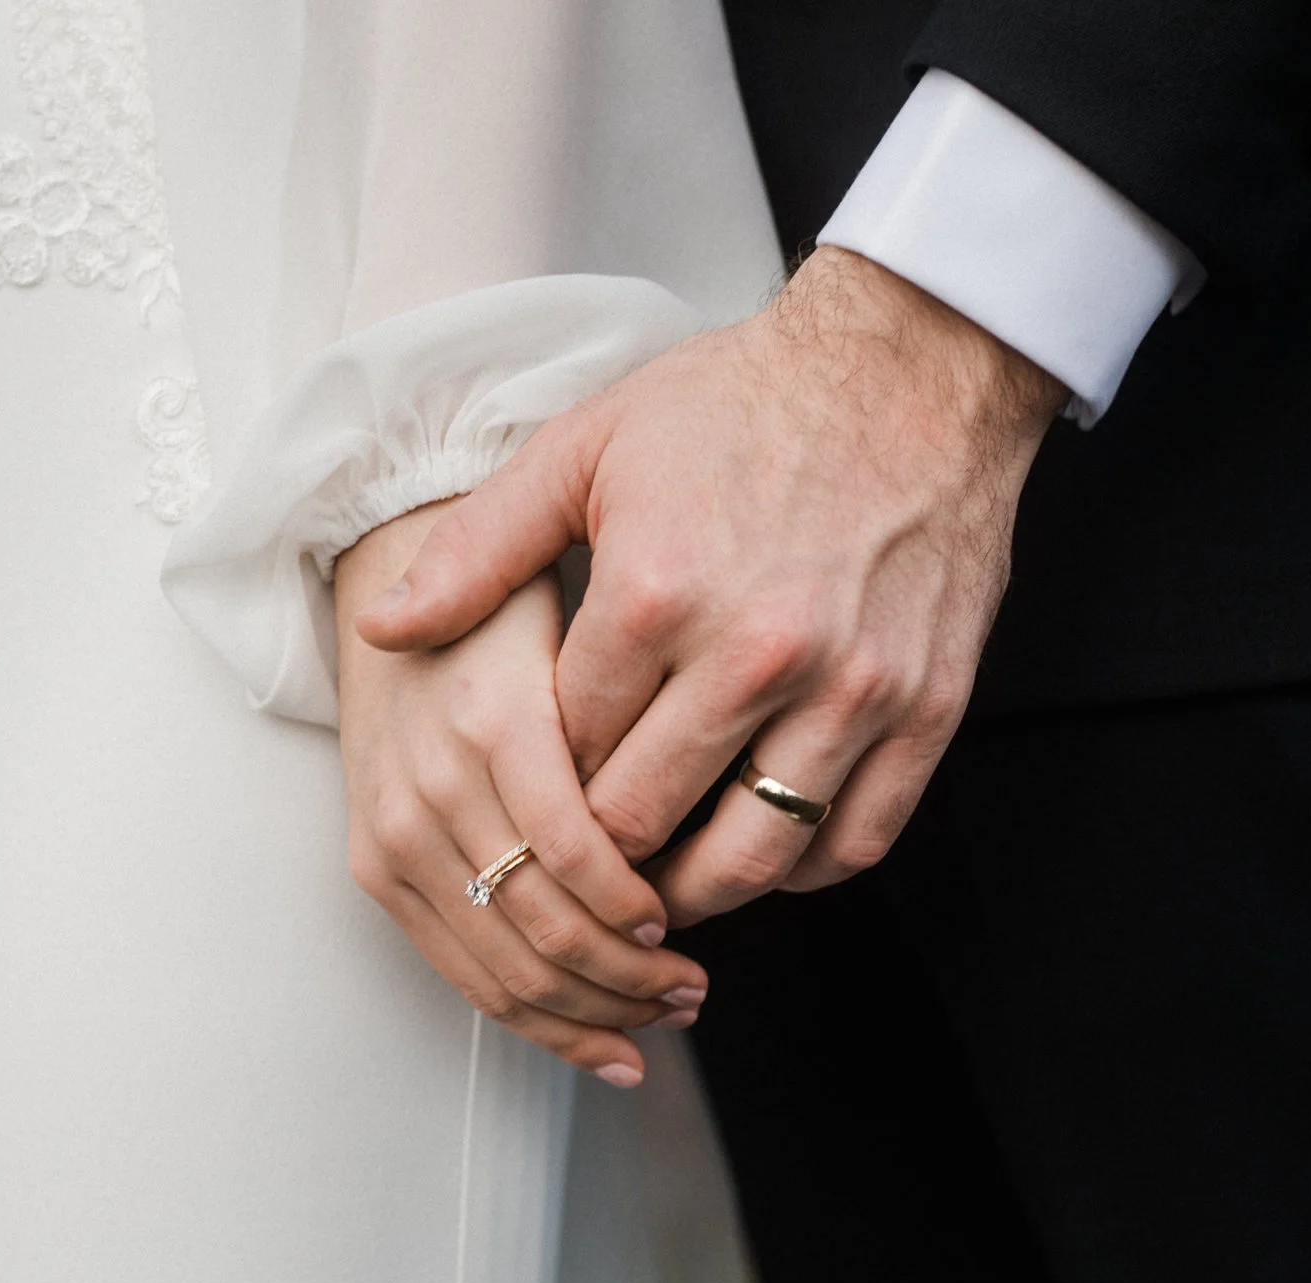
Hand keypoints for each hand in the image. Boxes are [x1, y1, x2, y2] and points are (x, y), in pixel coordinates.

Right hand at [335, 503, 710, 1084]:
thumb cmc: (510, 599)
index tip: (680, 921)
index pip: (570, 849)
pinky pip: (464, 973)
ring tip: (663, 1013)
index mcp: (493, 723)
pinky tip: (606, 1046)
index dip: (631, 903)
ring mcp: (397, 832)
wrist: (392, 572)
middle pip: (539, 923)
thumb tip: (693, 803)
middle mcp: (433, 784)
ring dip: (594, 1009)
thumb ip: (625, 703)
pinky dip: (542, 1022)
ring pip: (506, 967)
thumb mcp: (580, 619)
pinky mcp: (377, 866)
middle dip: (627, 975)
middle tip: (694, 989)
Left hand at [357, 248, 1068, 925]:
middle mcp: (755, 652)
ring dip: (695, 889)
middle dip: (599, 855)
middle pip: (644, 822)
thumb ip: (481, 549)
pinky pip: (854, 839)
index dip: (539, 789)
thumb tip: (383, 628)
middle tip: (579, 864)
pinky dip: (800, 868)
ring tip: (661, 881)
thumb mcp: (589, 448)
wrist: (912, 366)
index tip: (533, 797)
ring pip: (750, 857)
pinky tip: (762, 851)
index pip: (565, 755)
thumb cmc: (745, 401)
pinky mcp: (926, 707)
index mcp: (656, 593)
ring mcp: (851, 688)